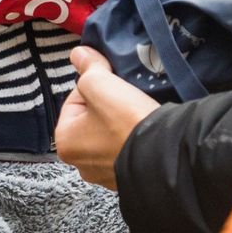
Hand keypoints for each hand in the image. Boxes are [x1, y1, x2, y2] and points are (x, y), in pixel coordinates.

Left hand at [56, 46, 160, 187]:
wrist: (166, 153)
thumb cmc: (127, 120)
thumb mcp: (100, 83)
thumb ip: (87, 67)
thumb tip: (79, 54)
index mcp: (65, 143)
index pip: (74, 101)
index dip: (94, 87)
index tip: (112, 86)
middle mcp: (80, 164)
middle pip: (91, 120)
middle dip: (107, 107)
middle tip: (125, 100)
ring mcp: (105, 174)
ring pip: (109, 135)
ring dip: (121, 123)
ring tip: (137, 114)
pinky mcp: (128, 177)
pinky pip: (126, 150)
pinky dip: (133, 140)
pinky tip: (143, 131)